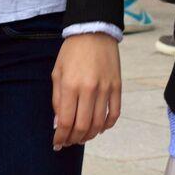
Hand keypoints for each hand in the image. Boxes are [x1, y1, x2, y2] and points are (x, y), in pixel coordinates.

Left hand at [51, 33, 120, 148]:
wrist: (94, 31)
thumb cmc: (72, 51)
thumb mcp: (57, 72)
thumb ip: (57, 99)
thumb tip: (59, 123)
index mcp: (70, 85)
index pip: (66, 121)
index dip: (61, 137)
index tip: (57, 144)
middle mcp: (89, 89)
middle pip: (82, 127)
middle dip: (74, 139)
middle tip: (69, 142)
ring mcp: (105, 88)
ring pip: (99, 123)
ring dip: (89, 135)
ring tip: (82, 137)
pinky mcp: (117, 86)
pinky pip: (115, 113)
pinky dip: (107, 125)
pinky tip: (99, 127)